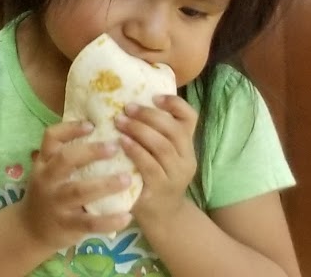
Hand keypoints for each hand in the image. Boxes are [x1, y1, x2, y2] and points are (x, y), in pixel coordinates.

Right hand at [20, 121, 136, 250]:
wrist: (31, 229)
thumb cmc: (47, 195)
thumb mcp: (47, 173)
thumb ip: (65, 158)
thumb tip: (100, 136)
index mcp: (43, 163)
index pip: (51, 138)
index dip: (70, 128)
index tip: (92, 125)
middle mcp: (47, 180)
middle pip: (66, 160)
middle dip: (91, 152)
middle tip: (115, 147)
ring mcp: (56, 203)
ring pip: (80, 190)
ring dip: (105, 184)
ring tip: (127, 179)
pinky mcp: (67, 225)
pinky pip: (90, 222)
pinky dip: (109, 220)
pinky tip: (127, 216)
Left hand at [118, 95, 198, 226]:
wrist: (161, 215)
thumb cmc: (153, 174)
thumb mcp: (158, 152)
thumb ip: (151, 130)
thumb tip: (124, 97)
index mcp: (187, 144)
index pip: (190, 117)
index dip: (174, 103)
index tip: (154, 96)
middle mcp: (186, 158)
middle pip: (174, 130)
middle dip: (149, 115)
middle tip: (127, 107)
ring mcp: (176, 175)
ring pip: (162, 146)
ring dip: (139, 130)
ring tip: (119, 121)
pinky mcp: (161, 188)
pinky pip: (150, 165)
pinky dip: (135, 150)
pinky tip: (121, 142)